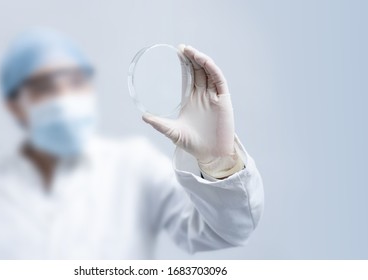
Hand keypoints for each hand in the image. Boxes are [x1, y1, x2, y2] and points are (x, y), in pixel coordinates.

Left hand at [143, 45, 238, 176]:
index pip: (188, 77)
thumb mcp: (173, 132)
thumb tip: (143, 116)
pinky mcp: (224, 101)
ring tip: (190, 51)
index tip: (175, 53)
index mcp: (191, 100)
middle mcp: (203, 96)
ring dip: (201, 60)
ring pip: (209, 72)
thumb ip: (160, 124)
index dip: (184, 64)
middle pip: (199, 71)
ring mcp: (214, 97)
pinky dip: (212, 69)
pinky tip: (204, 62)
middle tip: (181, 48)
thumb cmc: (192, 144)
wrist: (211, 155)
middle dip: (191, 58)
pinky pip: (219, 81)